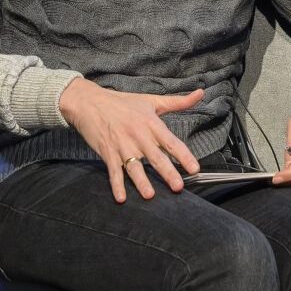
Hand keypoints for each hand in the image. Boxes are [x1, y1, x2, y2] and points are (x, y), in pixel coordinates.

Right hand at [58, 78, 203, 203]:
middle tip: (178, 187)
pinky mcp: (107, 152)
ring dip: (141, 181)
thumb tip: (201, 93)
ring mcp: (122, 145)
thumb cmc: (123, 102)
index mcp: (151, 123)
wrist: (89, 102)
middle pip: (155, 157)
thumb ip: (178, 101)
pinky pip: (113, 171)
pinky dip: (116, 184)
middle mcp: (138, 136)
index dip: (184, 156)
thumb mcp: (151, 100)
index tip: (195, 169)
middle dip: (168, 173)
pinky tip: (121, 197)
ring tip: (150, 195)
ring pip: (134, 166)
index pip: (171, 142)